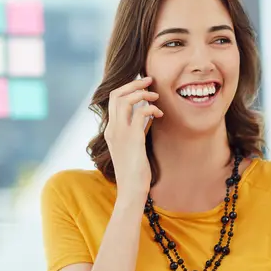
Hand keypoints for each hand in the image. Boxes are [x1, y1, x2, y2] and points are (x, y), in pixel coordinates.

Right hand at [103, 76, 162, 198]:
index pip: (112, 100)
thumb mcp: (132, 146)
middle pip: (115, 94)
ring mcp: (120, 133)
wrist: (131, 189)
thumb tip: (146, 116)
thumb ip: (135, 129)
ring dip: (142, 93)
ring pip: (125, 100)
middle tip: (149, 81)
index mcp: (110, 130)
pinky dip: (151, 108)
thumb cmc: (134, 171)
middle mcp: (112, 129)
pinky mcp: (132, 139)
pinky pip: (141, 112)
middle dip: (133, 84)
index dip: (127, 88)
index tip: (142, 85)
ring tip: (156, 96)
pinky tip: (159, 114)